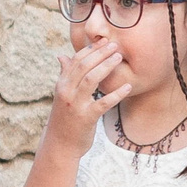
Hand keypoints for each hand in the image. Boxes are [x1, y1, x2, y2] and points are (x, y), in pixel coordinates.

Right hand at [41, 38, 132, 159]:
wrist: (59, 145)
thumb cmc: (64, 119)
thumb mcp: (62, 96)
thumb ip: (64, 76)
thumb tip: (62, 56)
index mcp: (61, 85)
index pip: (75, 61)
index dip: (90, 49)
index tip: (104, 41)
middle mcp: (66, 92)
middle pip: (84, 66)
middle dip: (100, 53)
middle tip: (115, 45)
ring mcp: (76, 105)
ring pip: (91, 79)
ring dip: (106, 66)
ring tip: (119, 58)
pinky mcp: (86, 118)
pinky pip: (103, 103)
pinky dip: (116, 94)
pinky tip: (128, 87)